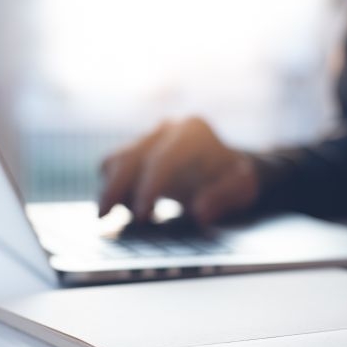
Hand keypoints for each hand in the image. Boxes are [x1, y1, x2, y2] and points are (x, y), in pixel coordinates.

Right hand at [98, 117, 258, 223]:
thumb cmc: (236, 179)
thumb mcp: (242, 188)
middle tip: (104, 217)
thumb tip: (200, 212)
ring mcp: (149, 137)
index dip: (148, 188)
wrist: (227, 168)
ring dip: (110, 188)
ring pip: (116, 160)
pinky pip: (114, 166)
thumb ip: (223, 197)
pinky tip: (121, 209)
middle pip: (131, 156)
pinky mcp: (137, 150)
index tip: (140, 216)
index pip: (163, 159)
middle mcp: (167, 129)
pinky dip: (113, 187)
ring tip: (109, 215)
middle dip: (116, 187)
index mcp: (193, 132)